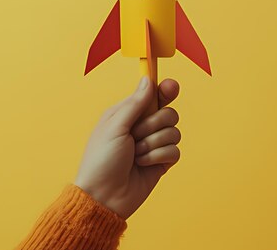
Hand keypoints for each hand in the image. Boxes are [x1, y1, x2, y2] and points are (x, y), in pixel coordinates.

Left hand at [74, 76, 180, 219]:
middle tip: (135, 135)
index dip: (165, 90)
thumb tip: (148, 80)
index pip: (153, 95)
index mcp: (128, 113)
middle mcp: (142, 126)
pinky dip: (158, 157)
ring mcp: (153, 144)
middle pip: (169, 112)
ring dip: (153, 143)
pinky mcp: (161, 162)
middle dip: (153, 124)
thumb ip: (135, 103)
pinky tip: (143, 165)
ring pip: (174, 131)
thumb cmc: (101, 160)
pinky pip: (175, 151)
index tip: (171, 87)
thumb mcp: (115, 126)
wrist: (104, 196)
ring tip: (135, 155)